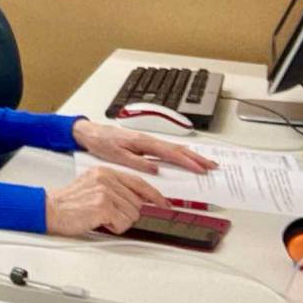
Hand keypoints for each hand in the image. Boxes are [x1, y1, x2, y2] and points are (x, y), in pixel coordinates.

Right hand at [44, 165, 169, 235]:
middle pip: (137, 203)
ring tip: (101, 217)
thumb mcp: (92, 185)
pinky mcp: (103, 206)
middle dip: (127, 214)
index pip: (139, 182)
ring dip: (120, 222)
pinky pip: (123, 223)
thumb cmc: (69, 202)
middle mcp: (107, 178)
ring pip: (133, 215)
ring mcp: (105, 191)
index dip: (154, 195)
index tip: (163, 203)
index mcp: (106, 171)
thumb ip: (115, 188)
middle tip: (109, 215)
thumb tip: (137, 200)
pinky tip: (99, 221)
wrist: (50, 209)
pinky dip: (114, 227)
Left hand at [73, 118, 217, 173]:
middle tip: (212, 166)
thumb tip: (156, 169)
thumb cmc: (102, 143)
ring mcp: (147, 140)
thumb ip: (137, 162)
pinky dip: (179, 154)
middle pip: (177, 149)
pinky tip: (184, 158)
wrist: (90, 132)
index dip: (188, 162)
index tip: (201, 169)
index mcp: (144, 142)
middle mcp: (148, 139)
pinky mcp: (144, 143)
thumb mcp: (117, 156)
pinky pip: (166, 149)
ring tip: (204, 163)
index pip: (171, 153)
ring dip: (190, 155)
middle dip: (196, 158)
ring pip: (173, 148)